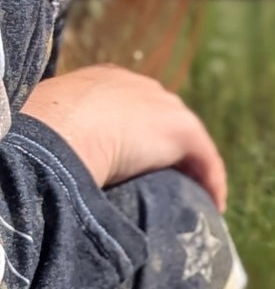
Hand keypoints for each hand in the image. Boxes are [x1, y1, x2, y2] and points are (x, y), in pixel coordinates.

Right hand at [23, 67, 227, 210]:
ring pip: (190, 142)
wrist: (61, 129)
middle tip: (166, 184)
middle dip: (168, 152)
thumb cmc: (46, 134)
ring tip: (193, 199)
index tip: (136, 162)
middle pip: (164, 121)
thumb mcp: (56, 130)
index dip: (137, 136)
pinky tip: (214, 206)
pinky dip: (212, 182)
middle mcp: (140, 88)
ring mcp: (163, 104)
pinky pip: (206, 159)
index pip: (132, 109)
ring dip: (194, 170)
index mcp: (106, 83)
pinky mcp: (182, 129)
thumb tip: (63, 166)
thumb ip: (70, 138)